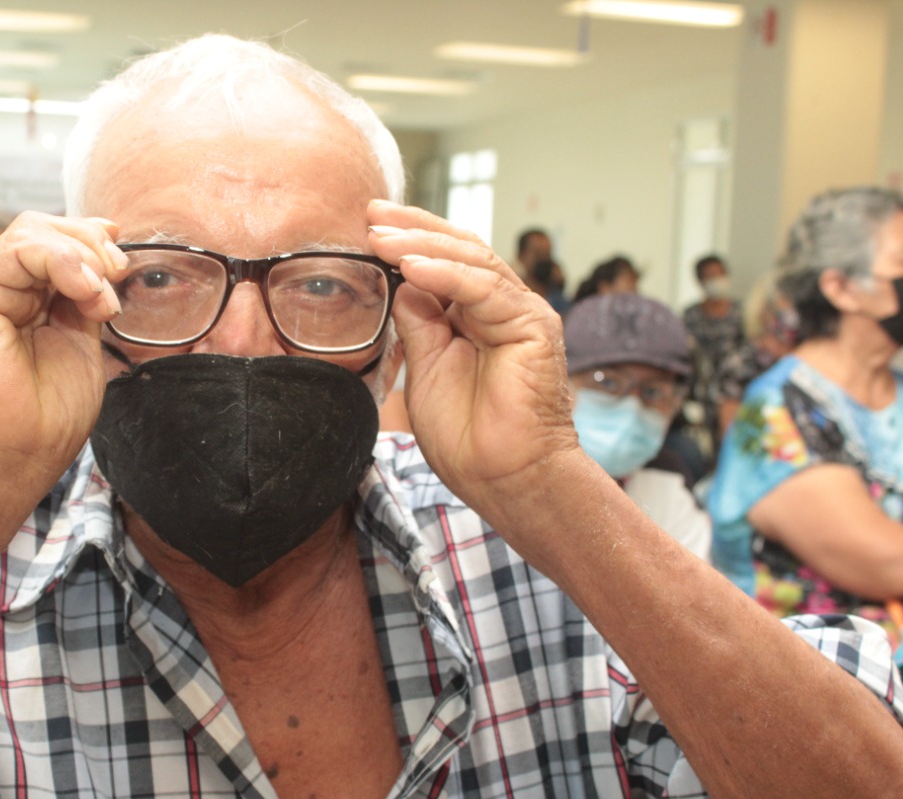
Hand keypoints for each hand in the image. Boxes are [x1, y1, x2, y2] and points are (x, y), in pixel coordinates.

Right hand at [0, 212, 124, 492]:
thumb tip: (107, 260)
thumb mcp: (82, 344)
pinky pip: (20, 248)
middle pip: (47, 228)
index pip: (60, 243)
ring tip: (99, 297)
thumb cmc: (43, 420)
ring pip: (34, 231)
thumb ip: (87, 300)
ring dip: (82, 256)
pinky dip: (63, 260)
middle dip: (93, 245)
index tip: (122, 270)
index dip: (95, 244)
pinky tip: (85, 293)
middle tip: (117, 277)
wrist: (9, 457)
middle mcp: (3, 290)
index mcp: (28, 300)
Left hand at [366, 200, 579, 506]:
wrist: (505, 480)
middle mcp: (501, 308)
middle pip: (459, 251)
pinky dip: (446, 275)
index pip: (443, 262)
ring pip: (471, 262)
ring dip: (422, 245)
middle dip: (413, 229)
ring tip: (380, 237)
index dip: (408, 241)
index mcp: (476, 317)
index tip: (368, 227)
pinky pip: (484, 289)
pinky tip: (411, 267)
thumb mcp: (425, 369)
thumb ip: (418, 325)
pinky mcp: (534, 325)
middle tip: (371, 214)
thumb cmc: (467, 437)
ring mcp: (521, 313)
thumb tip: (401, 282)